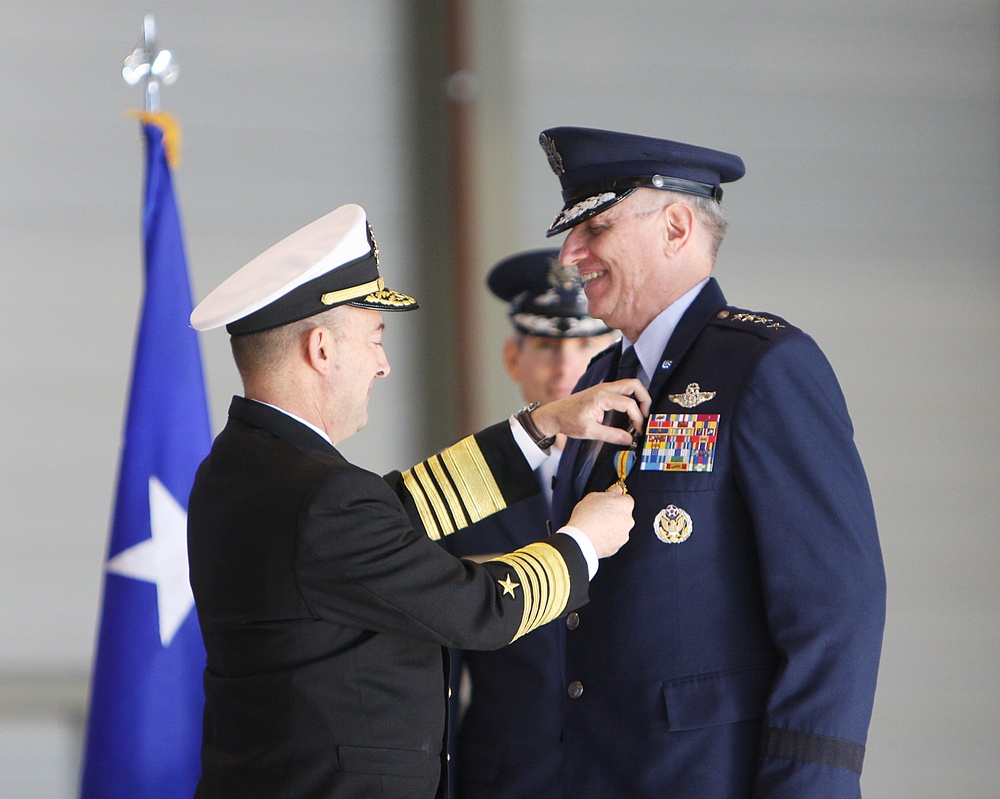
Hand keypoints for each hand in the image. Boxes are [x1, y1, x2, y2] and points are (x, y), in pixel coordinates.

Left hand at [530, 379, 650, 446]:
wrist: (553, 415)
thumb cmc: (568, 421)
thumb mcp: (589, 431)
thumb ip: (611, 435)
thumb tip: (630, 439)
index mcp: (601, 396)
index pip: (629, 403)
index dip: (637, 418)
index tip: (638, 431)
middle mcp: (604, 388)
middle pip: (634, 385)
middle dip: (645, 399)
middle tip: (645, 416)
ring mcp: (603, 388)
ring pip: (629, 385)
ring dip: (638, 398)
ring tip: (639, 415)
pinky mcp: (602, 391)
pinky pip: (622, 390)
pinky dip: (630, 398)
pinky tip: (629, 413)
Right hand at [566, 485, 633, 558]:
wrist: (581, 540)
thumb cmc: (586, 516)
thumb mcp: (594, 496)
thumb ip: (609, 493)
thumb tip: (616, 491)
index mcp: (625, 505)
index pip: (626, 499)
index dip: (616, 499)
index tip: (609, 500)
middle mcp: (628, 521)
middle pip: (624, 514)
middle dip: (615, 513)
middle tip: (600, 513)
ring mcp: (624, 535)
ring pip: (619, 528)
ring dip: (612, 526)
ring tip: (596, 526)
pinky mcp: (617, 547)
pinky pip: (614, 539)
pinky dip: (608, 538)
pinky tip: (596, 535)